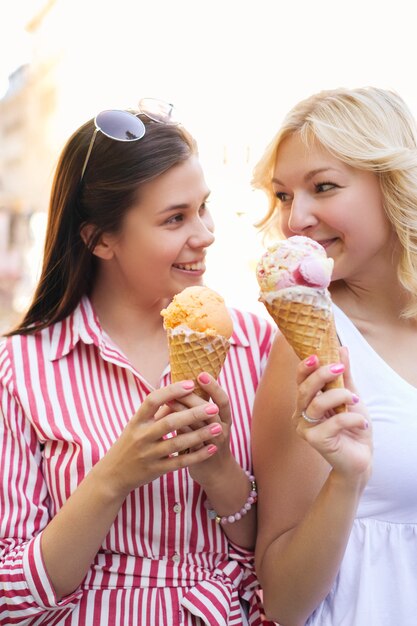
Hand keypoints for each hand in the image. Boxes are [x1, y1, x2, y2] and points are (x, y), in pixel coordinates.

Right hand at [95, 381, 223, 497]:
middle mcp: (141, 436)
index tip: (190, 384)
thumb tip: (178, 391)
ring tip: (217, 427)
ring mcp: (148, 454)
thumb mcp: (137, 426)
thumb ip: (157, 411)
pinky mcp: (155, 470)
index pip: (153, 400)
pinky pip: (179, 462)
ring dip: (199, 435)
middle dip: (193, 414)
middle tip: (213, 407)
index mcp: (137, 421)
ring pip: (177, 442)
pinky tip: (211, 448)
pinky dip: (197, 455)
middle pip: (169, 422)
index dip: (171, 391)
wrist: (113, 475)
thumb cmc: (130, 444)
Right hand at [294, 348, 372, 483]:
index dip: (306, 367)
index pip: (300, 380)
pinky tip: (362, 423)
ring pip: (318, 404)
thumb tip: (341, 348)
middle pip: (304, 389)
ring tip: (356, 401)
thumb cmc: (352, 426)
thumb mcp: (350, 395)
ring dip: (341, 397)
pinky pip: (334, 422)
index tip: (318, 355)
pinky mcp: (315, 441)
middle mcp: (300, 414)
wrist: (361, 456)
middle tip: (340, 369)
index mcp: (305, 402)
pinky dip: (352, 419)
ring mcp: (305, 428)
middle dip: (322, 376)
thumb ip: (344, 375)